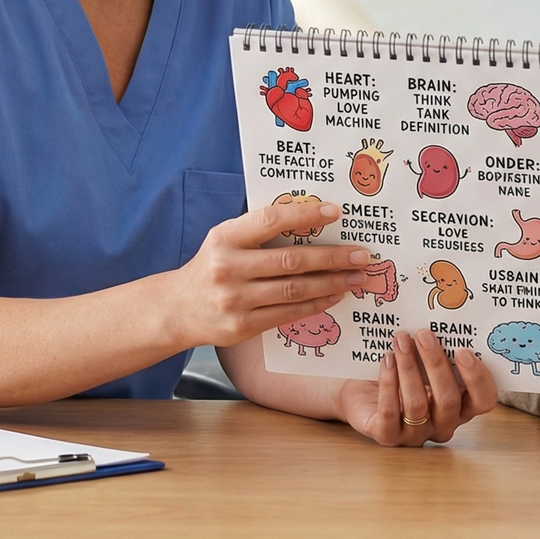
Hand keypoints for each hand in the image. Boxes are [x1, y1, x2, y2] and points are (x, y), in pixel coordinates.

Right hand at [174, 200, 368, 346]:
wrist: (178, 309)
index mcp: (226, 237)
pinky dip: (316, 304)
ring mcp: (236, 299)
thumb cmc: (212, 266)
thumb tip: (311, 214)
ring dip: (332, 283)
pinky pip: (288, 313)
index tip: (336, 212)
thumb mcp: (226, 238)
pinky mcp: (243, 326)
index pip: (270, 220)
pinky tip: (335, 295)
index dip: (304, 214)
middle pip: (291, 260)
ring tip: (357, 277)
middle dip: (332, 257)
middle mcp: (229, 267)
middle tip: (361, 254)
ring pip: (295, 289)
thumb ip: (259, 229)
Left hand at [340, 329, 497, 445]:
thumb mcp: (424, 362)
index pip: (483, 401)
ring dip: (409, 368)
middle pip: (448, 400)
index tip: (463, 351)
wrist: (363, 392)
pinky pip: (390, 412)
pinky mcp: (387, 436)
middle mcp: (442, 425)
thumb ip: (440, 351)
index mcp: (461, 407)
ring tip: (401, 340)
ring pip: (418, 404)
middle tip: (424, 335)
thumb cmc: (401, 373)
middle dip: (436, 364)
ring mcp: (416, 435)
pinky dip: (389, 383)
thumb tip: (442, 322)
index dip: (477, 379)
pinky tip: (387, 360)